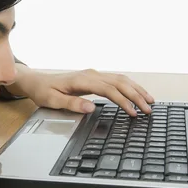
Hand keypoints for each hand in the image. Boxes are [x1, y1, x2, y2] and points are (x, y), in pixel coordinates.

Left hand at [9, 68, 154, 115]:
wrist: (36, 81)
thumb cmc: (44, 91)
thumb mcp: (53, 101)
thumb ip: (72, 104)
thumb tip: (91, 108)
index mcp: (82, 80)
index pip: (109, 90)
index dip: (123, 101)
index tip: (133, 112)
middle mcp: (91, 74)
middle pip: (119, 82)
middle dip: (136, 95)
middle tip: (149, 109)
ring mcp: (94, 74)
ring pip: (121, 79)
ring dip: (136, 89)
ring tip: (150, 101)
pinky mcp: (94, 77)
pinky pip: (116, 80)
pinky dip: (129, 86)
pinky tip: (137, 93)